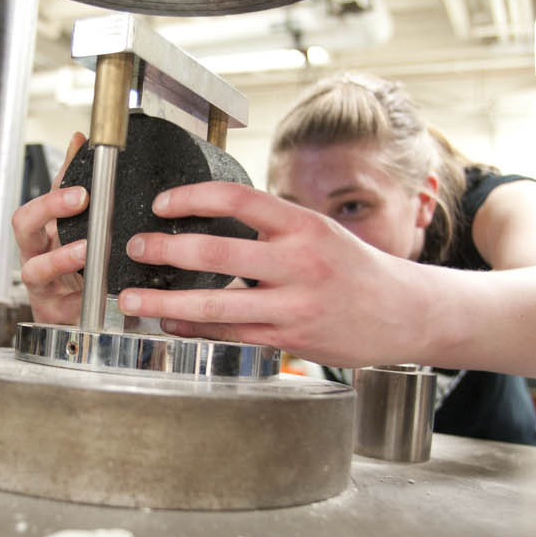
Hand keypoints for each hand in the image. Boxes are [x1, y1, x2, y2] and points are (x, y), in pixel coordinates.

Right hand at [12, 133, 88, 324]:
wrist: (75, 314)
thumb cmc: (70, 268)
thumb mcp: (71, 225)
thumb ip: (71, 185)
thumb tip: (78, 141)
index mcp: (39, 235)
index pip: (34, 207)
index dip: (54, 196)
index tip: (83, 189)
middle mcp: (33, 257)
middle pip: (23, 227)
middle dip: (50, 210)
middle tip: (82, 201)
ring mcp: (40, 287)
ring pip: (36, 270)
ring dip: (61, 257)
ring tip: (88, 250)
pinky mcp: (52, 315)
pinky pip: (64, 307)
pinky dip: (83, 300)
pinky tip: (105, 293)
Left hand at [113, 181, 422, 368]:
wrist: (403, 313)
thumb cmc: (353, 268)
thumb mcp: (318, 232)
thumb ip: (270, 228)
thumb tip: (206, 222)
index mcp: (303, 225)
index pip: (238, 200)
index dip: (192, 197)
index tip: (161, 203)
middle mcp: (299, 263)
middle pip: (216, 254)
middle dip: (165, 250)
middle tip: (134, 247)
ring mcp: (293, 305)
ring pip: (214, 305)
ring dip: (165, 303)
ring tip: (132, 300)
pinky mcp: (289, 339)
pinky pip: (230, 333)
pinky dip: (193, 328)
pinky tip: (169, 324)